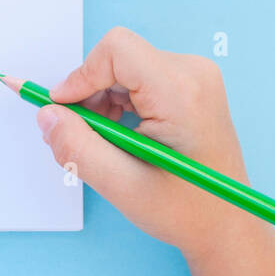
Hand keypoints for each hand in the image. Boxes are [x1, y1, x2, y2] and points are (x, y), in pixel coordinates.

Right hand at [37, 26, 251, 260]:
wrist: (228, 225)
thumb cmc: (188, 211)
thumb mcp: (122, 185)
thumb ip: (77, 147)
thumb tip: (47, 115)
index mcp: (181, 92)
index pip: (116, 50)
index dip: (80, 76)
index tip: (62, 110)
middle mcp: (193, 74)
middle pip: (118, 59)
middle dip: (89, 95)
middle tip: (83, 137)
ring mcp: (195, 78)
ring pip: (125, 68)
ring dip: (102, 101)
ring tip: (106, 143)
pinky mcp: (191, 86)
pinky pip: (139, 78)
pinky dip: (118, 103)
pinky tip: (121, 136)